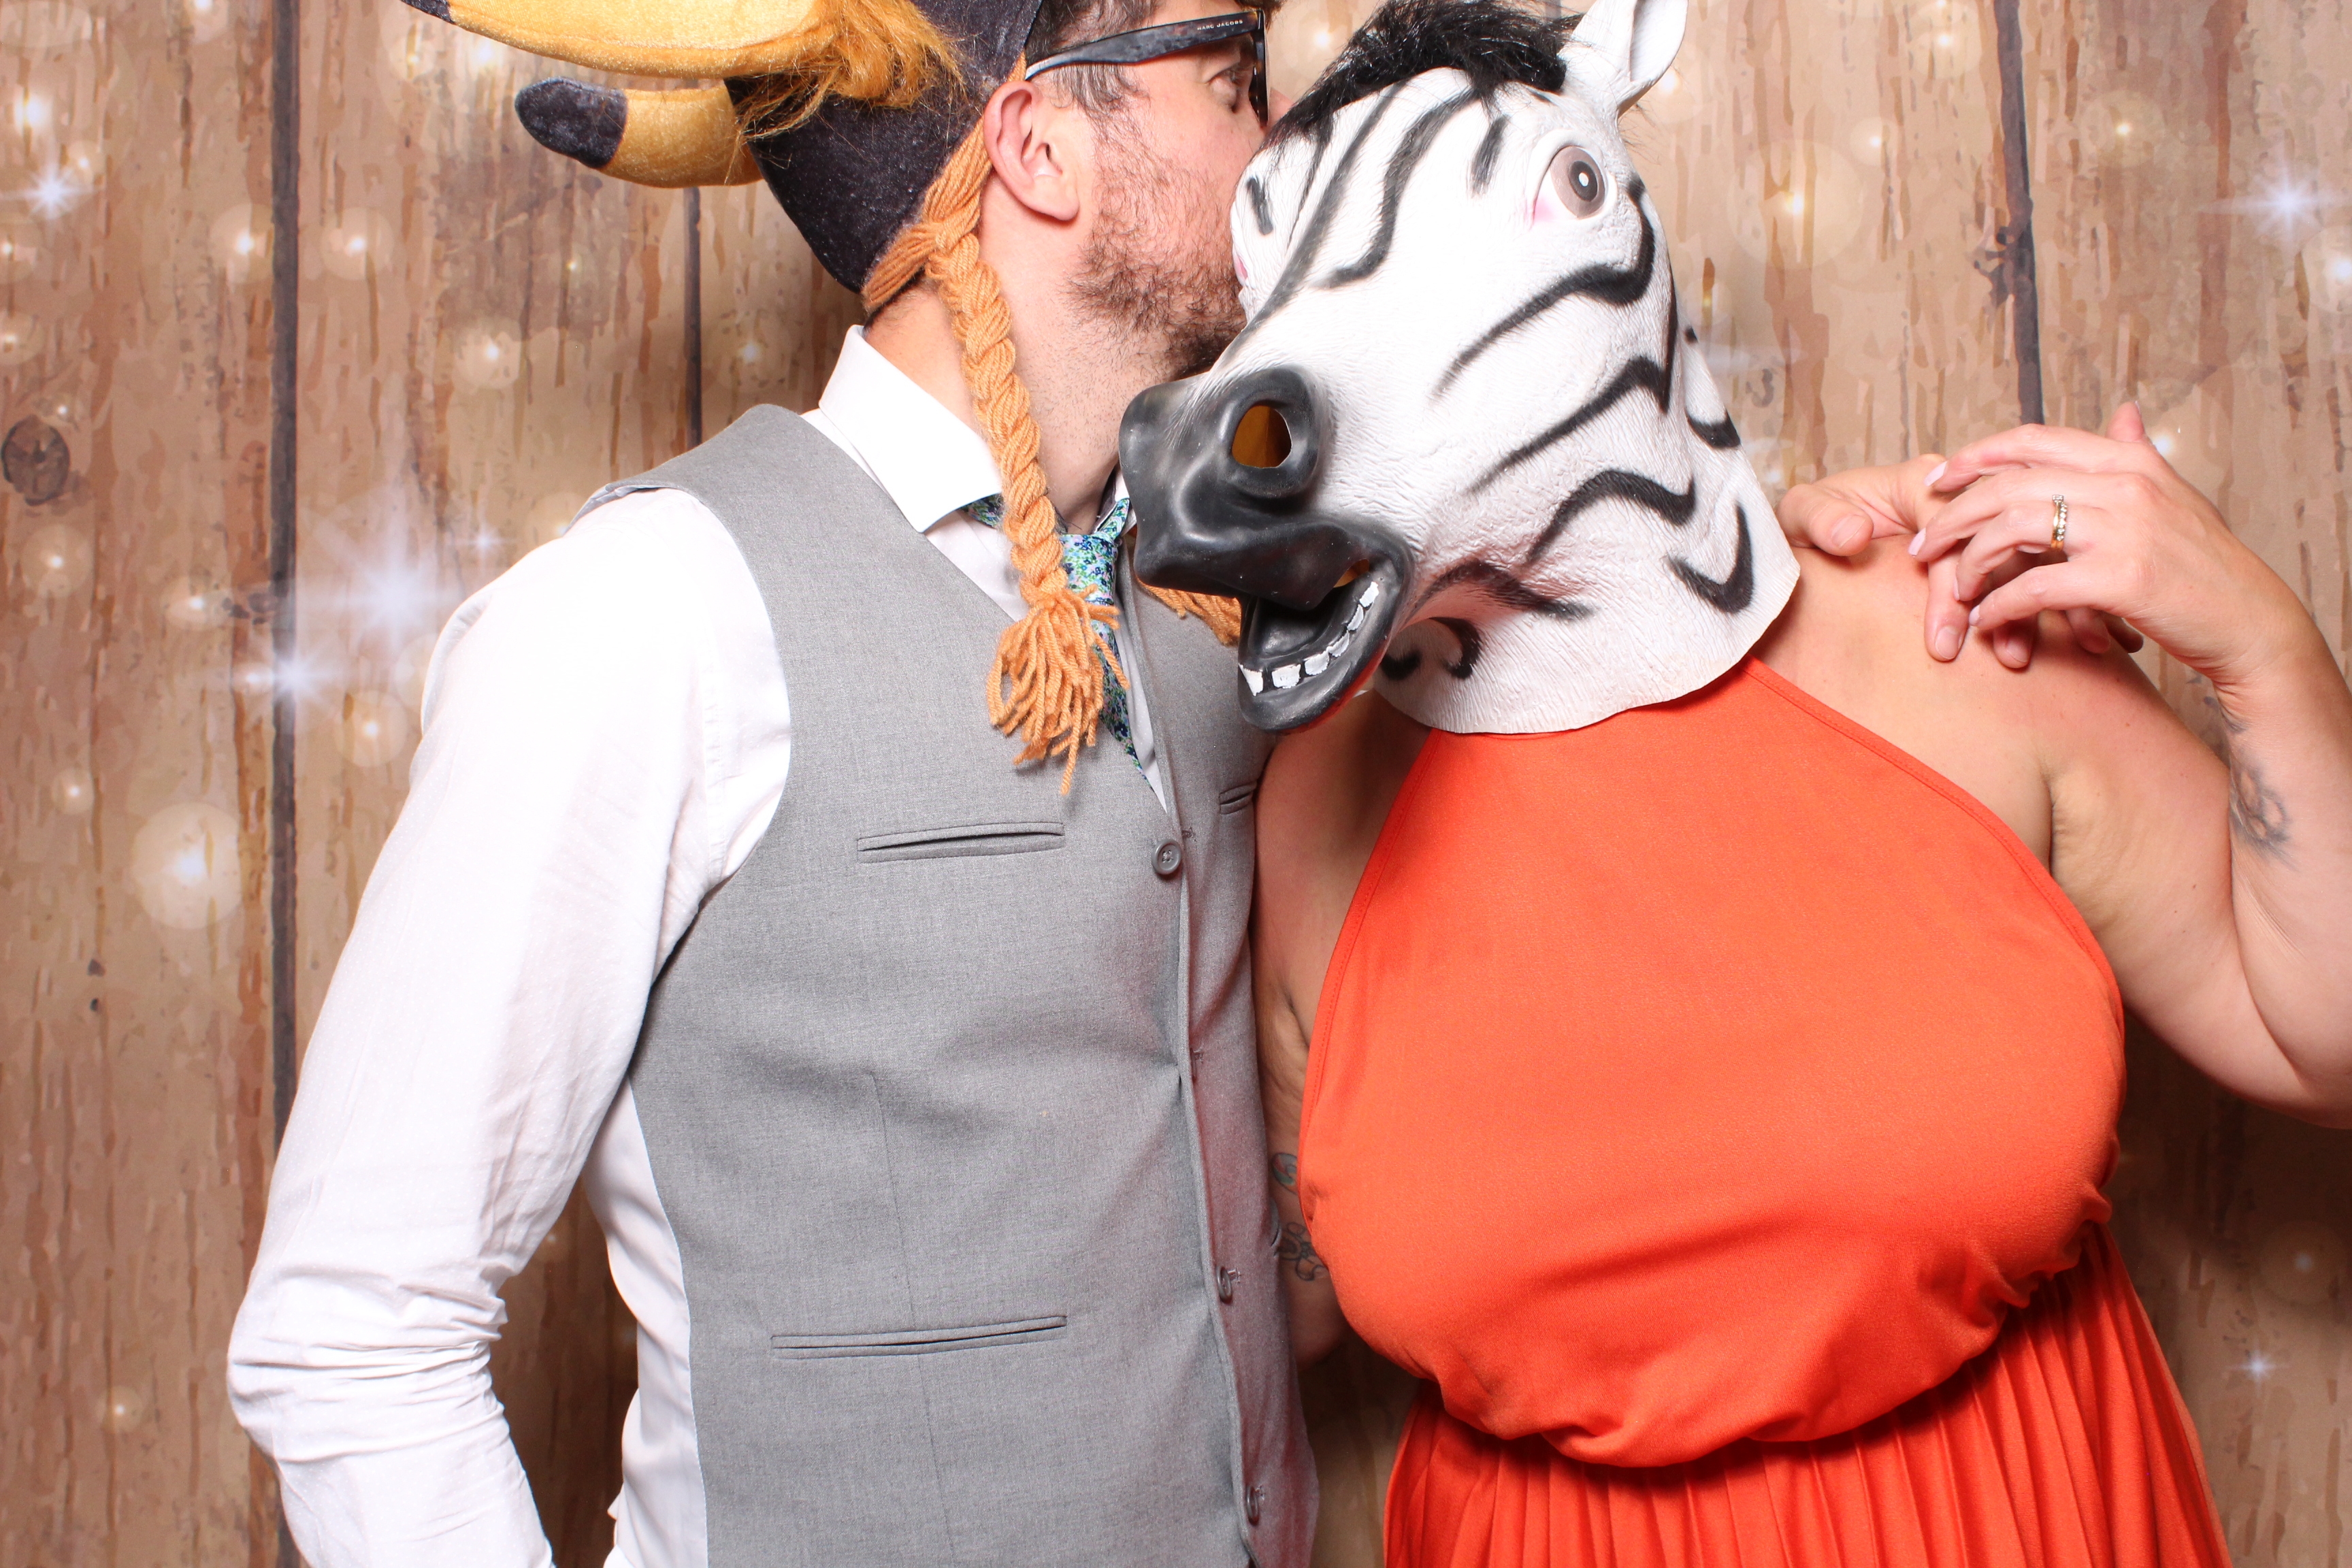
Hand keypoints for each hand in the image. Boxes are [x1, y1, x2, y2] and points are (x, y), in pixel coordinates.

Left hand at [1778, 454, 2019, 662]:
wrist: (1815, 529)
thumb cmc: (1813, 519)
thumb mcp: (1801, 512)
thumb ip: (1821, 519)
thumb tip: (1853, 534)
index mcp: (1915, 482)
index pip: (1947, 528)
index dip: (1947, 582)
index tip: (1943, 633)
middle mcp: (1953, 497)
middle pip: (1989, 542)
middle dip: (1995, 598)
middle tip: (1998, 654)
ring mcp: (1971, 521)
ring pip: (2011, 558)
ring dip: (2017, 607)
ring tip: (2014, 657)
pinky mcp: (1978, 546)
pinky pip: (2010, 572)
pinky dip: (2016, 606)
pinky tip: (2017, 643)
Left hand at [1912, 404, 2299, 688]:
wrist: (2251, 623)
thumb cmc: (2205, 566)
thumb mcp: (2174, 498)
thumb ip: (2137, 455)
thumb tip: (2122, 411)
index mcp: (2130, 461)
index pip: (2035, 440)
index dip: (1977, 455)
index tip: (1938, 478)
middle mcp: (2125, 485)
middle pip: (2010, 483)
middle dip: (1955, 513)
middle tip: (1923, 543)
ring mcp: (2123, 529)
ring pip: (2013, 529)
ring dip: (1970, 561)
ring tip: (1951, 587)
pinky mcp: (2121, 579)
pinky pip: (2035, 587)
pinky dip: (2001, 605)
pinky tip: (1986, 621)